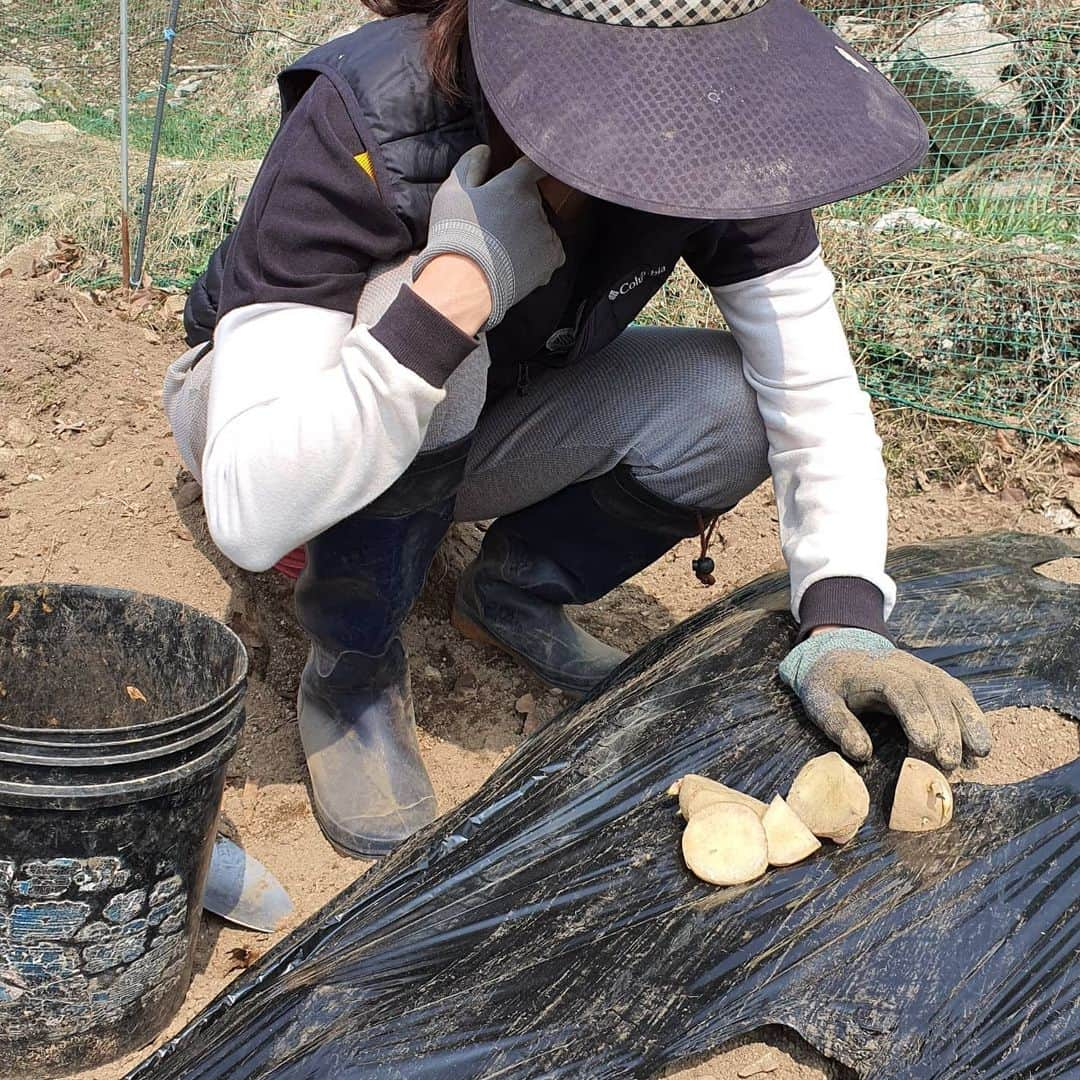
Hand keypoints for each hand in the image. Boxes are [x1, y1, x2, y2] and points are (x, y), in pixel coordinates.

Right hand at [412, 145, 565, 330]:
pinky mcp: (551, 260)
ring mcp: (547, 234)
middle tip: (494, 225)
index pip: (534, 164)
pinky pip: (551, 250)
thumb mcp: (452, 192)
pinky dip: (538, 254)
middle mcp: (537, 206)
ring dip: (527, 232)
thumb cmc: (455, 235)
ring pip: (540, 226)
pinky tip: (517, 260)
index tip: (528, 171)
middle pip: (532, 200)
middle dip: (517, 207)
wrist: (464, 283)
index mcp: (516, 184)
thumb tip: (485, 150)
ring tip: (502, 248)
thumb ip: (469, 164)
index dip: (530, 167)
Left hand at [778, 628, 990, 769]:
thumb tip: (862, 753)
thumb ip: (837, 725)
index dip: (917, 715)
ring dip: (967, 719)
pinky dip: (971, 713)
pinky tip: (980, 739)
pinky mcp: (930, 676)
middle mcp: (901, 664)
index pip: (901, 688)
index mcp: (871, 669)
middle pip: (931, 690)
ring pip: (950, 689)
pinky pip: (956, 691)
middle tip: (950, 762)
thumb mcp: (819, 701)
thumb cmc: (827, 684)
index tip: (926, 745)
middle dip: (946, 726)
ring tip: (978, 752)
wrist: (836, 654)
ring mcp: (919, 668)